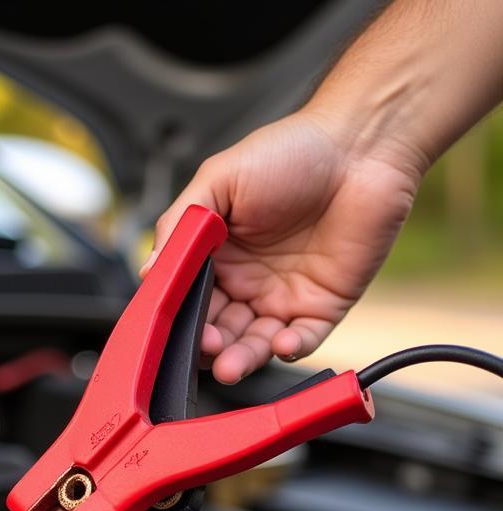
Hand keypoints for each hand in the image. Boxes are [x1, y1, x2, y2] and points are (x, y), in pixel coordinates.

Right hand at [142, 110, 423, 382]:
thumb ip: (180, 225)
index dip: (181, 320)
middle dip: (208, 348)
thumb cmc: (292, 150)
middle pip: (218, 331)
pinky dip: (289, 350)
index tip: (175, 329)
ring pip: (254, 344)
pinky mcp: (323, 305)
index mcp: (217, 255)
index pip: (189, 302)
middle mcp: (247, 282)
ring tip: (231, 366)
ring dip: (240, 360)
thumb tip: (148, 270)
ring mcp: (283, 296)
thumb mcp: (218, 179)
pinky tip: (281, 343)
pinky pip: (302, 341)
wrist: (362, 143)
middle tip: (207, 348)